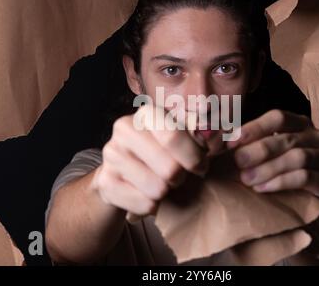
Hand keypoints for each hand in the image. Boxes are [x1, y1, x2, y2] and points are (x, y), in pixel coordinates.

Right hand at [91, 105, 207, 215]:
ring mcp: (111, 155)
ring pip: (157, 189)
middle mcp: (124, 129)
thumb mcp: (182, 139)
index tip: (201, 167)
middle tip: (178, 177)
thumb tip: (212, 134)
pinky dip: (152, 206)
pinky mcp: (105, 182)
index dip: (195, 158)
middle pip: (169, 168)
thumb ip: (200, 135)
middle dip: (181, 178)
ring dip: (165, 192)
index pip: (174, 137)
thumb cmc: (161, 154)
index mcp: (146, 113)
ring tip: (160, 184)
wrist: (124, 174)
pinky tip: (146, 194)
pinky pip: (144, 204)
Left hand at [228, 109, 318, 198]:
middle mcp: (317, 136)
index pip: (278, 118)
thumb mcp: (265, 149)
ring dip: (269, 169)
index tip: (231, 142)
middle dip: (259, 150)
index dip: (254, 128)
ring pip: (298, 158)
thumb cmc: (279, 166)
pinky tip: (262, 188)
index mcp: (300, 123)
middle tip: (238, 162)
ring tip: (247, 179)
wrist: (308, 194)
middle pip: (287, 139)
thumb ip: (247, 142)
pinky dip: (281, 182)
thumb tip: (218, 140)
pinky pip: (306, 178)